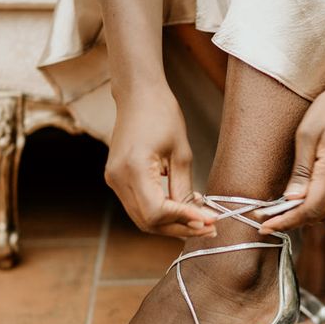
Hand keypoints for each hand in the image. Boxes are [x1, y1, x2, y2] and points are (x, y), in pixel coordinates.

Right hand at [104, 84, 216, 237]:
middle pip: (149, 221)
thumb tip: (198, 217)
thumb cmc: (162, 114)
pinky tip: (184, 207)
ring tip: (201, 220)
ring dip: (172, 224)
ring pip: (143, 219)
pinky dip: (162, 213)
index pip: (157, 211)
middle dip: (181, 228)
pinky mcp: (117, 179)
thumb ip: (185, 189)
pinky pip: (139, 206)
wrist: (138, 95)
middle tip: (211, 227)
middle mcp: (118, 178)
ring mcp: (114, 180)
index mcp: (133, 169)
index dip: (185, 220)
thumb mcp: (182, 153)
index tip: (210, 221)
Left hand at [259, 75, 324, 233]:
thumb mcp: (307, 135)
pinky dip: (317, 205)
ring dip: (304, 215)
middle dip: (292, 222)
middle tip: (266, 221)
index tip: (265, 227)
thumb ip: (300, 171)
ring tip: (279, 213)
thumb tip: (291, 199)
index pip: (308, 210)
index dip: (286, 221)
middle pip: (318, 215)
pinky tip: (301, 199)